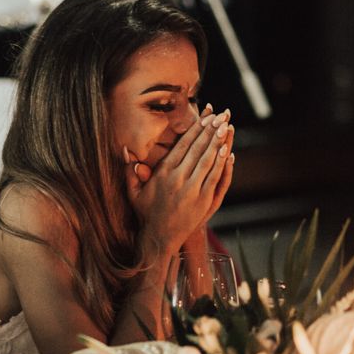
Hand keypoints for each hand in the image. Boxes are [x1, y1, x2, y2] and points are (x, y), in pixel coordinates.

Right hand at [124, 108, 233, 253]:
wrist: (159, 239)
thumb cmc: (146, 213)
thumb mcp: (133, 192)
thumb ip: (130, 170)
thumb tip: (126, 149)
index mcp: (163, 173)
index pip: (183, 145)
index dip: (195, 129)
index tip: (205, 116)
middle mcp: (178, 179)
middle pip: (198, 148)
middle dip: (210, 130)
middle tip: (221, 114)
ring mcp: (193, 190)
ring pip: (208, 160)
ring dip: (218, 142)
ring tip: (226, 126)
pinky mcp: (203, 201)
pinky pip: (215, 177)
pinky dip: (222, 163)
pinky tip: (227, 150)